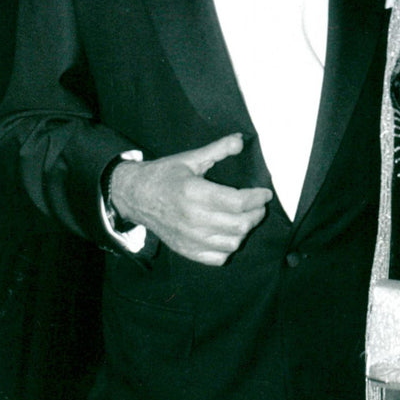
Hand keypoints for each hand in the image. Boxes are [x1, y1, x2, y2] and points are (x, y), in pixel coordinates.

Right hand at [109, 133, 271, 265]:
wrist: (134, 196)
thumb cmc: (163, 175)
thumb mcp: (190, 158)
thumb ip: (218, 149)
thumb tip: (241, 141)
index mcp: (194, 193)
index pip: (237, 202)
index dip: (257, 198)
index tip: (265, 193)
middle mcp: (193, 219)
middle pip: (239, 225)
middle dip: (256, 214)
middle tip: (258, 205)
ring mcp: (189, 238)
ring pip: (232, 243)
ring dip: (245, 231)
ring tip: (246, 217)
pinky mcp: (186, 250)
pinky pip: (217, 258)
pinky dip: (229, 248)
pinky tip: (229, 233)